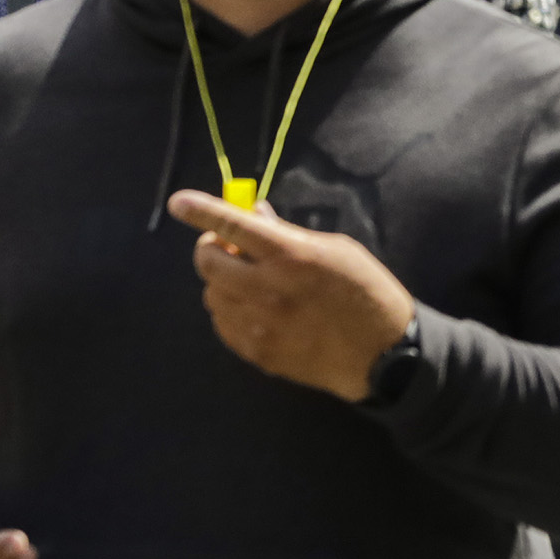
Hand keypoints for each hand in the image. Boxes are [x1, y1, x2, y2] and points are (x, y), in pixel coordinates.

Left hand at [167, 192, 418, 396]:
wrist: (381, 354)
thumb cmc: (365, 291)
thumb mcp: (336, 249)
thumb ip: (289, 233)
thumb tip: (254, 216)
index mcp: (290, 255)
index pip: (232, 226)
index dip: (200, 212)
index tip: (178, 203)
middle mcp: (267, 289)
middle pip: (208, 262)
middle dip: (212, 248)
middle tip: (230, 248)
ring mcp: (258, 324)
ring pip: (212, 294)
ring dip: (222, 281)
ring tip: (249, 281)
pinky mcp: (256, 352)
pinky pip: (222, 324)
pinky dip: (229, 309)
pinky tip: (254, 308)